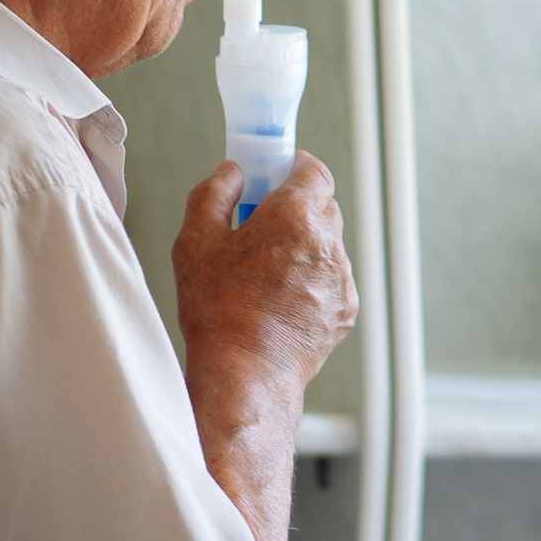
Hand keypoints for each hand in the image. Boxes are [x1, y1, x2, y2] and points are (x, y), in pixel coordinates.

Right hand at [172, 152, 357, 421]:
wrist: (246, 373)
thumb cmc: (218, 311)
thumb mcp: (196, 241)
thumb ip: (213, 194)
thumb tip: (231, 173)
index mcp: (295, 217)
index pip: (313, 170)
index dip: (293, 167)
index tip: (273, 173)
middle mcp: (328, 244)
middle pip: (322, 205)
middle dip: (295, 206)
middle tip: (260, 221)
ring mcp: (341, 279)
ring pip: (326, 244)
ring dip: (302, 246)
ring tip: (264, 270)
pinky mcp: (345, 310)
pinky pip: (330, 279)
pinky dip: (310, 279)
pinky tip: (278, 299)